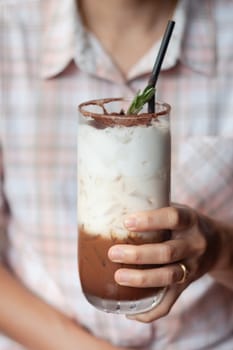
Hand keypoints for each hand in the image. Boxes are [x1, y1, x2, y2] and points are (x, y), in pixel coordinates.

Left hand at [108, 205, 222, 322]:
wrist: (216, 245)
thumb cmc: (185, 224)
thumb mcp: (177, 209)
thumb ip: (154, 208)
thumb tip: (114, 208)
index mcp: (190, 221)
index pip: (173, 218)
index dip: (150, 221)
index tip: (127, 222)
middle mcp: (194, 244)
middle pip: (167, 252)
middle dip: (138, 255)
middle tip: (113, 253)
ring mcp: (192, 267)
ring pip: (168, 277)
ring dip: (142, 279)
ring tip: (118, 276)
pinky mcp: (186, 285)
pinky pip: (170, 302)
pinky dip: (150, 311)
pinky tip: (130, 311)